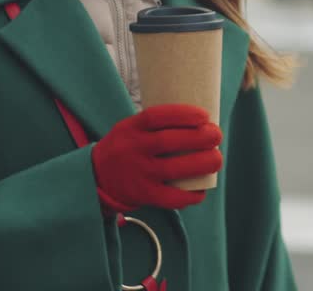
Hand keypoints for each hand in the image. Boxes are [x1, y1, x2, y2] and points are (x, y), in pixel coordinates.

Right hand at [91, 104, 222, 213]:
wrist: (95, 177)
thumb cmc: (126, 147)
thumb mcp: (130, 127)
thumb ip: (156, 124)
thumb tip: (201, 120)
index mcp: (130, 128)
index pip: (156, 116)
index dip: (183, 114)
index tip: (204, 116)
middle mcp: (133, 149)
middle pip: (170, 142)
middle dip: (200, 138)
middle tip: (216, 135)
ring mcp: (138, 174)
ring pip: (174, 169)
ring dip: (202, 164)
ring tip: (217, 159)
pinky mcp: (143, 195)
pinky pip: (170, 198)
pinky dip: (190, 195)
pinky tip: (202, 190)